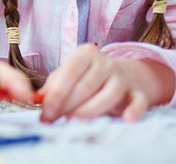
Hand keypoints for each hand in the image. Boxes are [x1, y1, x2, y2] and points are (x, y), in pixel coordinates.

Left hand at [40, 44, 174, 122]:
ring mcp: (122, 77)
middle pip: (86, 85)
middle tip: (56, 120)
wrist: (126, 75)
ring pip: (108, 94)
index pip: (69, 72)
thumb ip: (52, 86)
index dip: (56, 94)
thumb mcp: (68, 75)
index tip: (46, 113)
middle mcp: (105, 62)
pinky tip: (126, 119)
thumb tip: (37, 100)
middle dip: (68, 106)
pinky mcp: (138, 92)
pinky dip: (134, 110)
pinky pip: (138, 101)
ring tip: (76, 121)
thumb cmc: (88, 77)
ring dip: (90, 110)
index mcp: (85, 54)